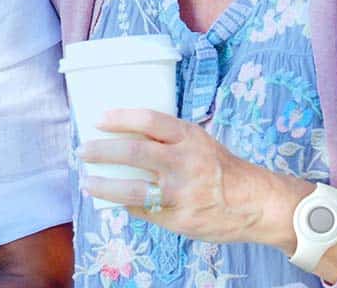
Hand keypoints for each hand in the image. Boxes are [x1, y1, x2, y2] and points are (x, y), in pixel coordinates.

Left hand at [77, 109, 309, 250]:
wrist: (254, 202)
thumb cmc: (220, 167)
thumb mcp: (199, 141)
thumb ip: (167, 139)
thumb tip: (122, 134)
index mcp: (189, 137)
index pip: (148, 120)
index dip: (120, 118)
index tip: (98, 119)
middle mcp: (184, 162)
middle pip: (133, 153)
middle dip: (101, 151)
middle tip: (83, 150)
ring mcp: (181, 193)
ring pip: (131, 189)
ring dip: (103, 185)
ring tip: (87, 181)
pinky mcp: (178, 218)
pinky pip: (142, 210)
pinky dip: (125, 204)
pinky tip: (113, 200)